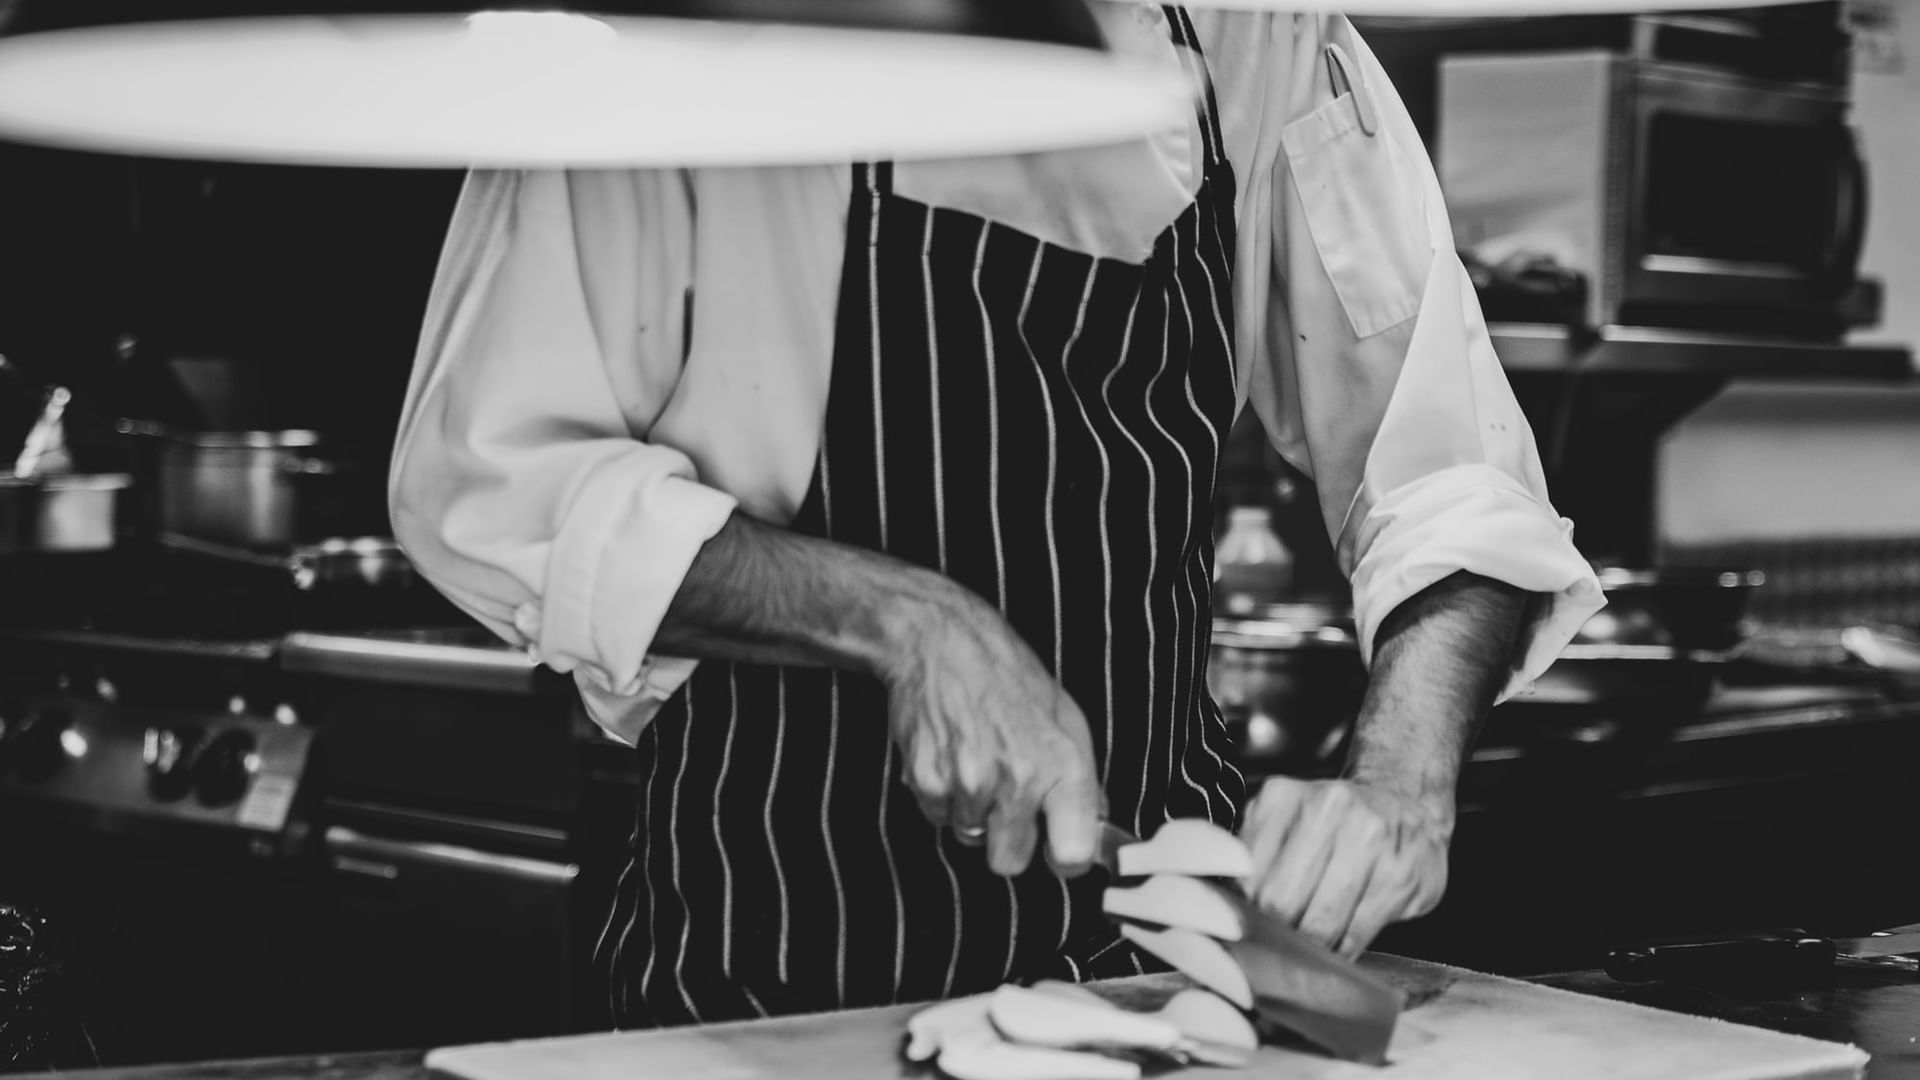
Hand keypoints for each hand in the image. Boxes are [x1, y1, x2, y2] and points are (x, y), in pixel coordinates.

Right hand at [881, 592, 1103, 878]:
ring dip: (973, 812)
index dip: (1065, 857)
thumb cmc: (1006, 676)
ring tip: (976, 761)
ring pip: (970, 837)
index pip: (1073, 853)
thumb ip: (1081, 776)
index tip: (1059, 848)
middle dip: (1007, 840)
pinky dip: (942, 796)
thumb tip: (1092, 822)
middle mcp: (1018, 777)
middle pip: (1010, 861)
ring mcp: (970, 781)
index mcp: (1062, 763)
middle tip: (1006, 801)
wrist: (943, 642)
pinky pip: (937, 816)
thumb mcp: (1065, 717)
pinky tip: (951, 755)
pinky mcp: (927, 780)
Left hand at [1238, 776, 1450, 957]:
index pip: (1247, 874)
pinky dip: (1342, 951)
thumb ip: (1253, 852)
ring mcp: (1371, 839)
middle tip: (1278, 943)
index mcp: (1285, 796)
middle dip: (1276, 932)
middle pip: (1281, 900)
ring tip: (1308, 949)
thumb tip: (1228, 908)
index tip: (1249, 923)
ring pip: (1321, 923)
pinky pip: (1357, 933)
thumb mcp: (1284, 818)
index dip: (1245, 909)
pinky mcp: (1401, 875)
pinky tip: (1338, 946)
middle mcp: (1330, 808)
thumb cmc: (1334, 822)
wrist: (1406, 804)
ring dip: (1310, 948)